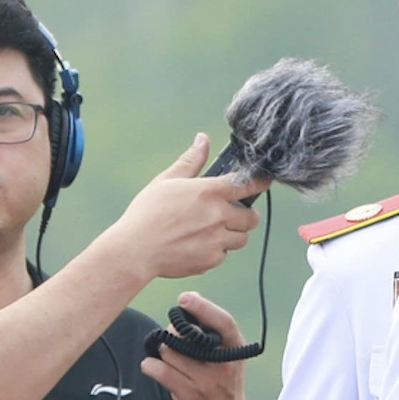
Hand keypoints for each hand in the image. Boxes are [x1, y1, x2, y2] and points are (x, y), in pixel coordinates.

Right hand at [104, 135, 263, 280]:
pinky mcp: (211, 260)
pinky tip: (197, 245)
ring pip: (241, 238)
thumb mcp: (167, 181)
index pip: (248, 184)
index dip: (261, 183)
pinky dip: (215, 251)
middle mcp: (218, 216)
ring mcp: (216, 240)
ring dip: (232, 234)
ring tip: (212, 231)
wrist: (135, 250)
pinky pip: (223, 255)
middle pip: (251, 217)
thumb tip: (203, 139)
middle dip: (245, 215)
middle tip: (231, 214)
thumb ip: (191, 160)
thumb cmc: (147, 213)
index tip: (264, 183)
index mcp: (209, 192)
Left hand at [142, 293, 252, 399]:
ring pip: (168, 352)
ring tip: (170, 359)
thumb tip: (191, 296)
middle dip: (172, 334)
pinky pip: (158, 370)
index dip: (204, 308)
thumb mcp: (228, 352)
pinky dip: (150, 365)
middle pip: (184, 335)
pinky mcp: (187, 394)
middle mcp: (223, 365)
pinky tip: (155, 367)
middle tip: (174, 339)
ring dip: (163, 353)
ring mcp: (205, 382)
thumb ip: (212, 327)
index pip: (224, 323)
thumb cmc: (221, 379)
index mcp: (235, 349)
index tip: (185, 298)